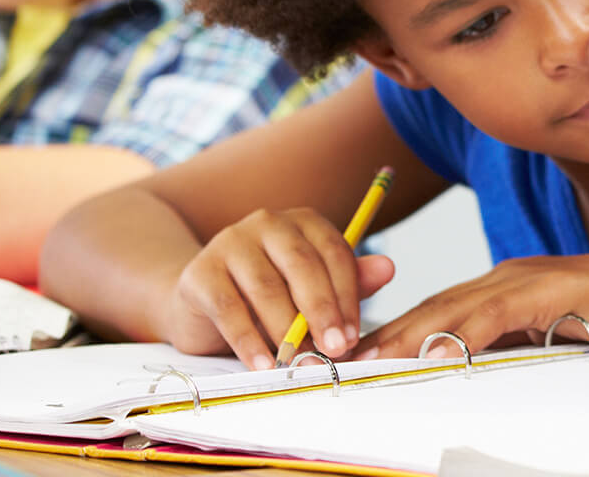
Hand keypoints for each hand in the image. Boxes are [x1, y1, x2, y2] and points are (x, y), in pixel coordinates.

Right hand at [161, 207, 395, 368]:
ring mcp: (230, 243)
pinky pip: (229, 309)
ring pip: (266, 288)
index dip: (347, 296)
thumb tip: (389, 269)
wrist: (201, 303)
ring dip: (287, 331)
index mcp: (304, 222)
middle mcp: (267, 223)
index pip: (334, 253)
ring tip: (301, 363)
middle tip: (336, 349)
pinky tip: (264, 365)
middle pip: (302, 266)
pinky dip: (249, 342)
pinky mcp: (199, 273)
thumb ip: (349, 281)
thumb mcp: (312, 289)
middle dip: (322, 311)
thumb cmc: (269, 296)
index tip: (354, 335)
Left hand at [352, 249, 588, 374]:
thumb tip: (470, 374)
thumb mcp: (549, 336)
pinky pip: (495, 314)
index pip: (434, 312)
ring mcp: (525, 279)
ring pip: (452, 309)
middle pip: (430, 307)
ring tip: (366, 360)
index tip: (351, 359)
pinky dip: (461, 332)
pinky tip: (434, 350)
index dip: (390, 333)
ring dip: (407, 335)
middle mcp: (505, 277)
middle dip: (382, 334)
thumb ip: (511, 347)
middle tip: (336, 361)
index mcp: (502, 286)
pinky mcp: (548, 290)